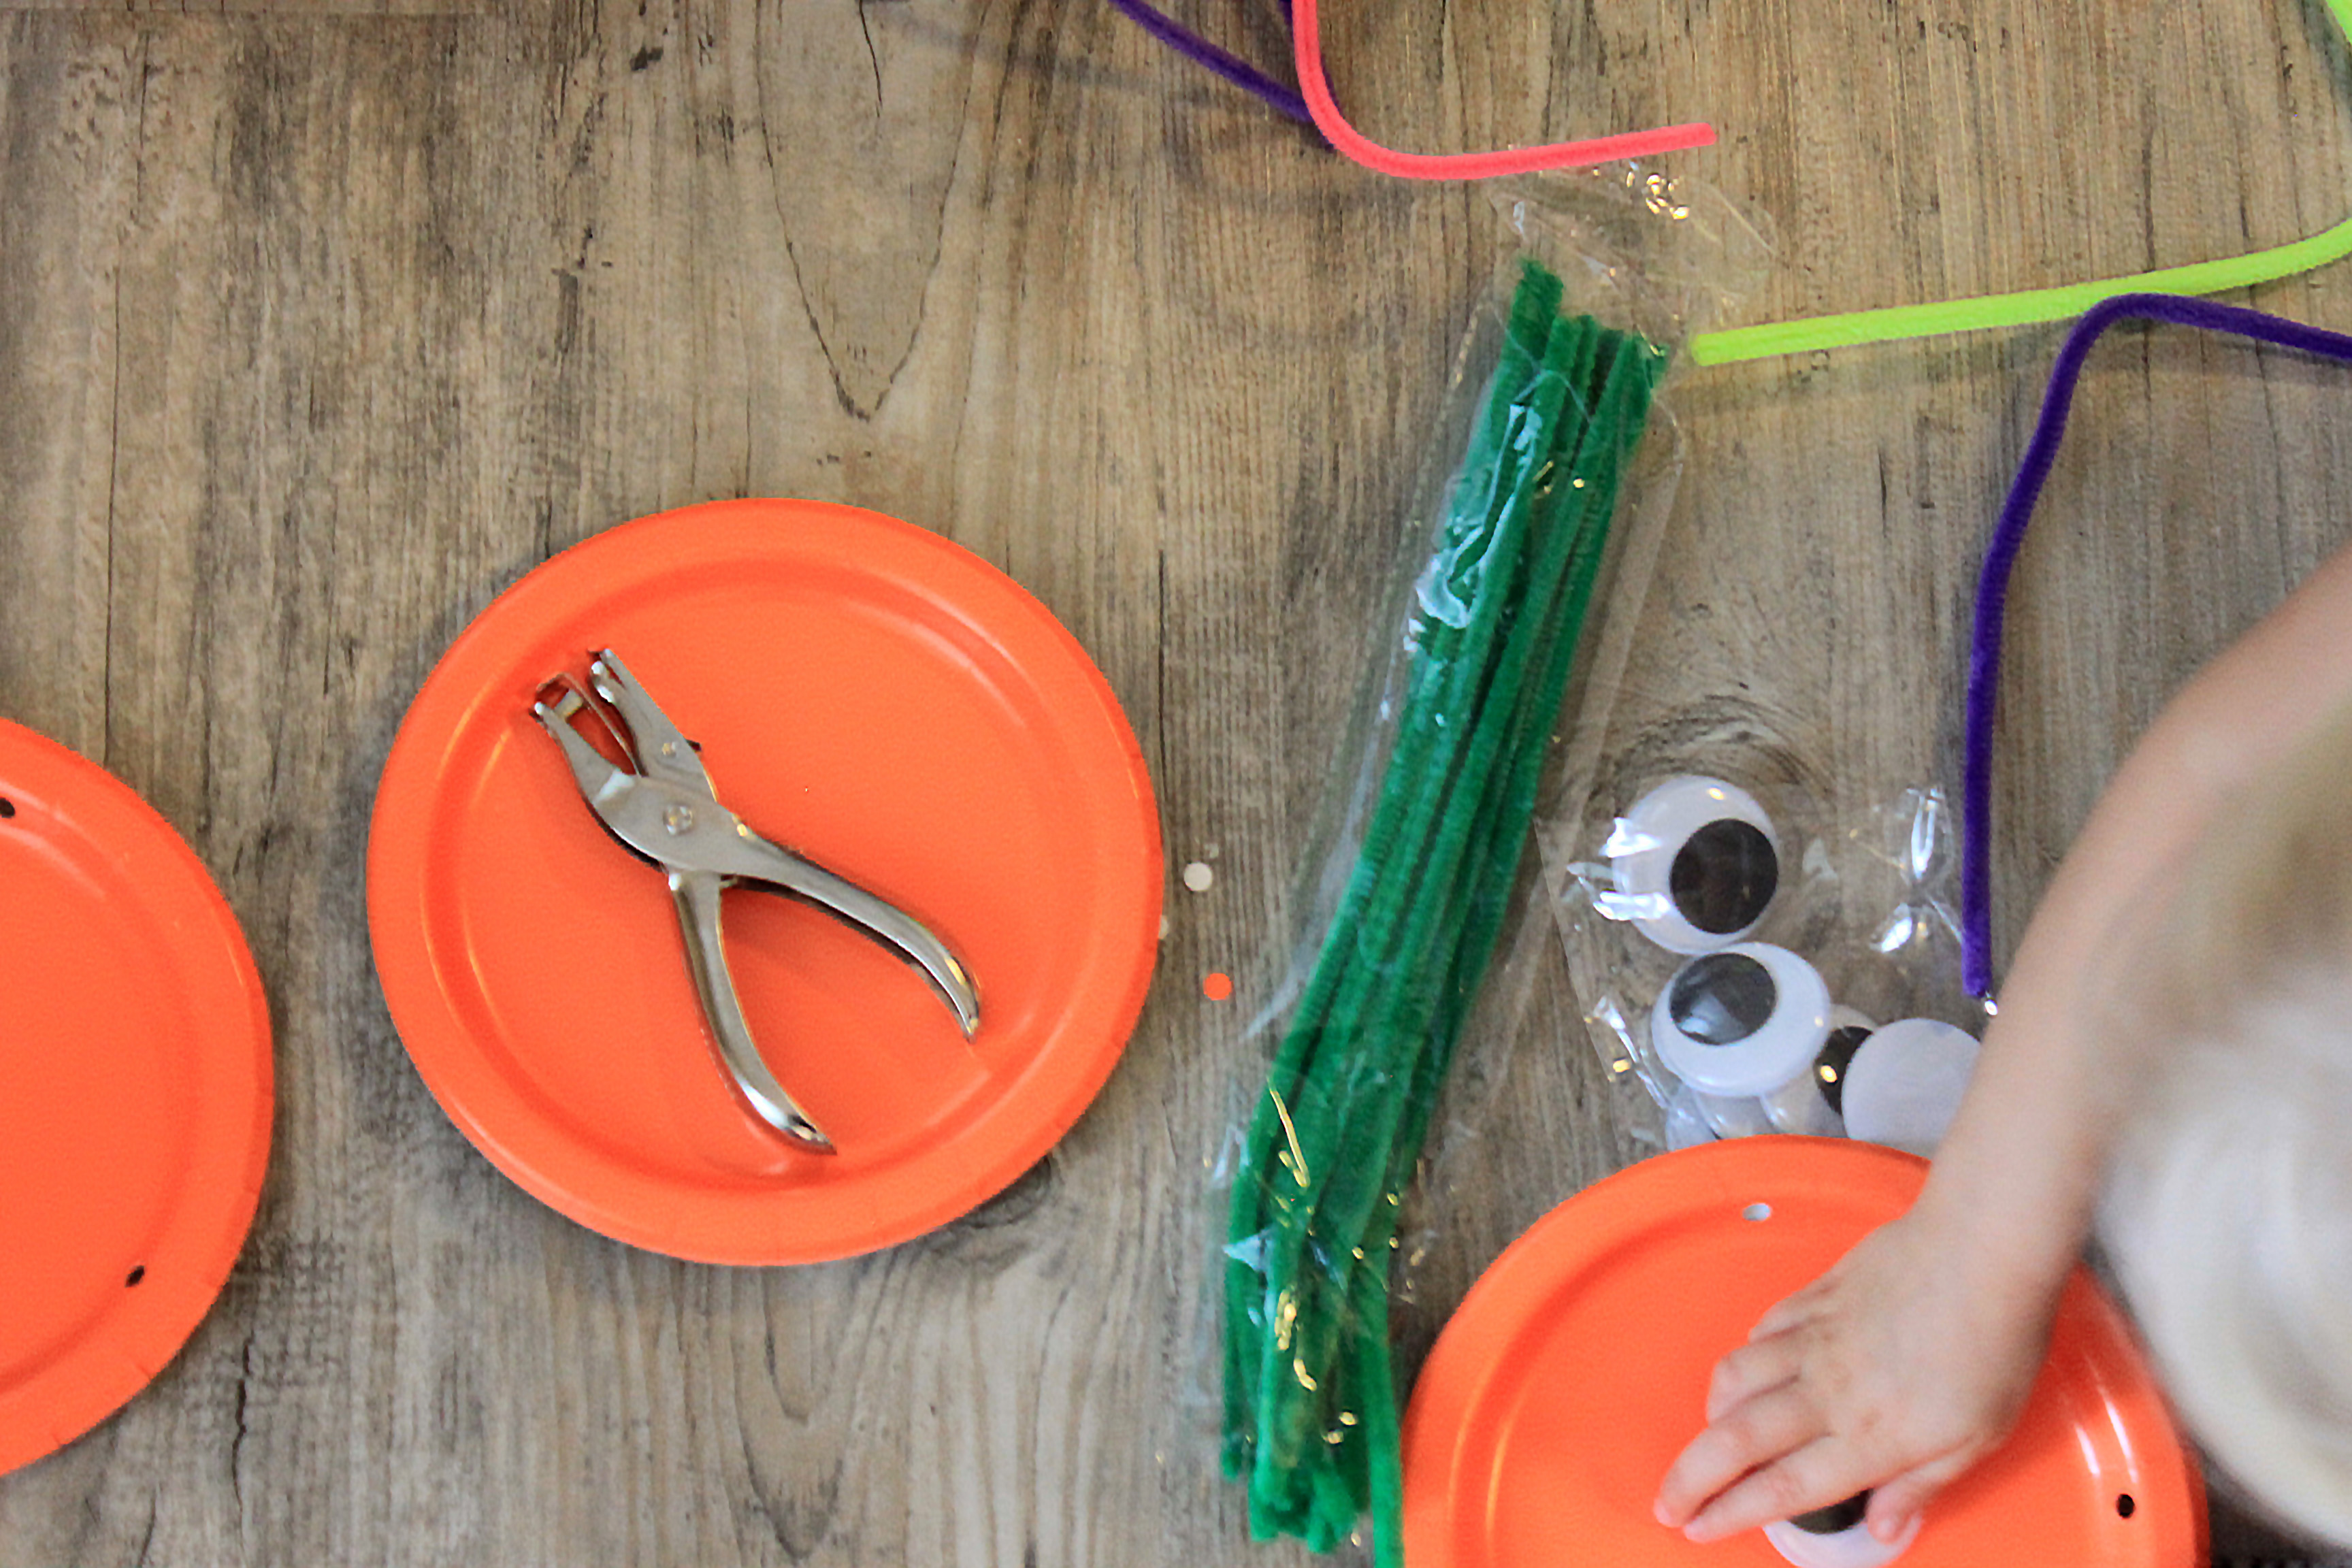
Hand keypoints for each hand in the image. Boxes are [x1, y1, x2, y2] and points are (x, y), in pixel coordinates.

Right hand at [1651, 1202, 2060, 1545]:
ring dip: (1711, 1412)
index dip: (1730, 1512)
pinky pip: (1764, 1328)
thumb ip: (1921, 1485)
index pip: (1781, 1486)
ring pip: (1737, 1377)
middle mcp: (1830, 1391)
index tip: (1697, 1527)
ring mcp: (1817, 1337)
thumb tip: (1883, 1527)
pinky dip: (1746, 1353)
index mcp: (1870, 1436)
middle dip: (1690, 1476)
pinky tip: (1750, 1364)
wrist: (1983, 1251)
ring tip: (1709, 1433)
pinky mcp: (1818, 1294)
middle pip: (1737, 1438)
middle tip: (1667, 1500)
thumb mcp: (1978, 1437)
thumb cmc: (1994, 1343)